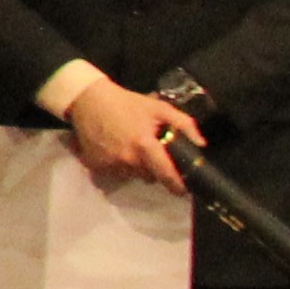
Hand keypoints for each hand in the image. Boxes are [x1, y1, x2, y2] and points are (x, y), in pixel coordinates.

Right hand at [65, 80, 200, 194]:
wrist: (88, 99)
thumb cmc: (127, 103)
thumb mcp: (159, 108)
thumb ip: (184, 124)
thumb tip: (201, 144)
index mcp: (145, 145)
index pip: (166, 175)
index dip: (177, 185)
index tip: (184, 190)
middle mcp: (127, 159)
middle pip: (149, 176)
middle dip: (154, 170)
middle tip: (152, 155)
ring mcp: (110, 164)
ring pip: (131, 176)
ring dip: (135, 168)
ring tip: (132, 150)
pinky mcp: (95, 165)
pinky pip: (114, 174)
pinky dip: (118, 167)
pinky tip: (116, 151)